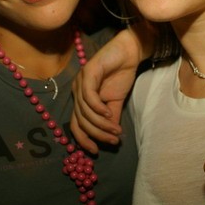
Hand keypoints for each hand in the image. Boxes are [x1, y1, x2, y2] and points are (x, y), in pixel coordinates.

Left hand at [71, 26, 150, 152]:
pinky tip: (109, 113)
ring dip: (101, 124)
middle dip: (97, 133)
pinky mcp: (88, 73)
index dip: (83, 139)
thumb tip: (111, 137)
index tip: (96, 151)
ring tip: (116, 129)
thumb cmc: (120, 75)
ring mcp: (80, 81)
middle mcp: (77, 91)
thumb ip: (111, 118)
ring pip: (85, 111)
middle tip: (113, 140)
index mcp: (81, 99)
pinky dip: (98, 108)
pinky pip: (89, 96)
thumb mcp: (116, 102)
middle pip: (80, 120)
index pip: (75, 124)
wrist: (129, 53)